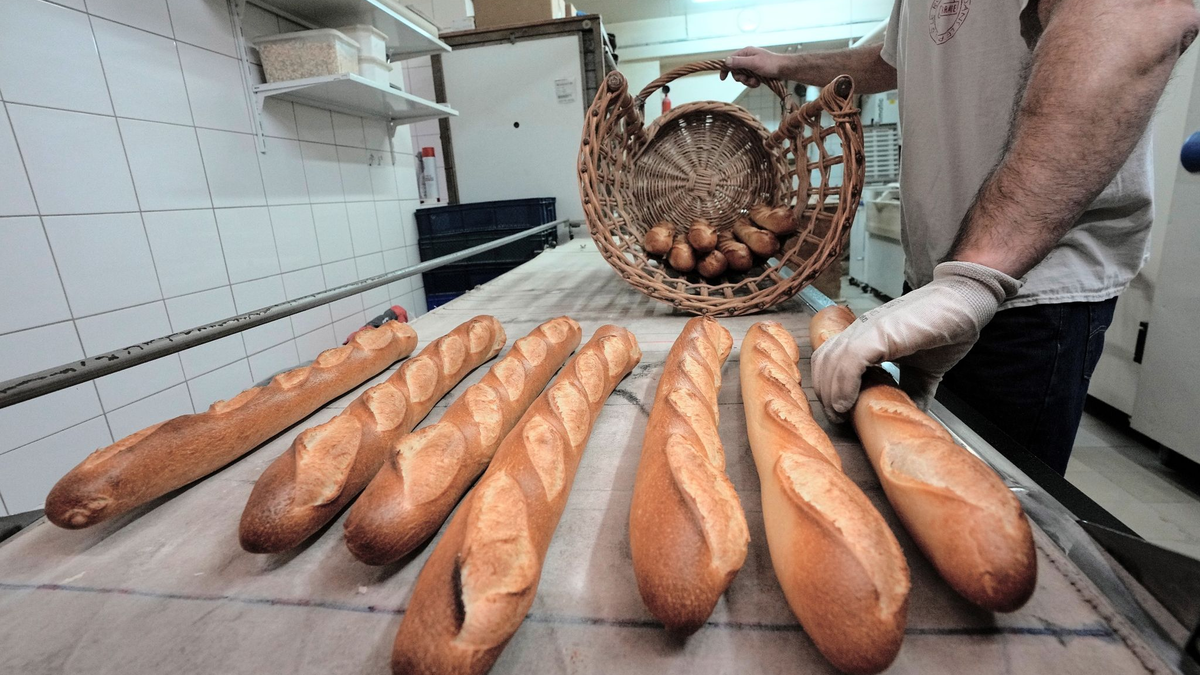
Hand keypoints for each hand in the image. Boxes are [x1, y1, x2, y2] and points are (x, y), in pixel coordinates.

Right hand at [721, 47, 786, 86]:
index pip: (730, 60)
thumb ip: (739, 62)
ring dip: (748, 81)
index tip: (723, 78)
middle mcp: (748, 58)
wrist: (784, 70)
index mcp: (746, 53)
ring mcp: (752, 66)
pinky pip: (749, 80)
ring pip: (743, 77)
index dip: (725, 69)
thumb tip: (726, 61)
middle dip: (741, 78)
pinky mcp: (756, 73)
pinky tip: (759, 83)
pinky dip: (753, 83)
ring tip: (756, 81)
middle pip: (736, 71)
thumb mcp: (753, 63)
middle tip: (747, 79)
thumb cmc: (770, 64)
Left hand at [812, 261, 1022, 420]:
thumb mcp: (923, 371)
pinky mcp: (880, 332)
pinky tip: (848, 403)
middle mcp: (860, 330)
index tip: (839, 412)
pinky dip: (843, 384)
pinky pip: (849, 360)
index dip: (827, 387)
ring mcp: (868, 329)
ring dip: (830, 393)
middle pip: (823, 362)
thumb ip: (913, 392)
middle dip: (824, 393)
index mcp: (865, 337)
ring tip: (841, 414)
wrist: (966, 302)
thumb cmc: (945, 330)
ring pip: (830, 361)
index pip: (829, 361)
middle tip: (838, 418)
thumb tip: (912, 418)